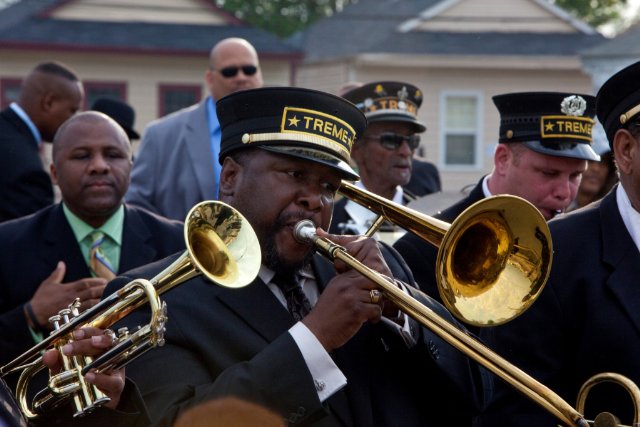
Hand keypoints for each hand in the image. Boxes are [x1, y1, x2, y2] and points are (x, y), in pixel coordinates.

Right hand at [30, 261, 106, 328]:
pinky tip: (103, 312)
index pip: (85, 283)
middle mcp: (72, 297)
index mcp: (68, 288)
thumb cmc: (41, 299)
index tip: (106, 280)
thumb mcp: (48, 284)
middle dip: (102, 290)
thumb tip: (61, 263)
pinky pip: (85, 315)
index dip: (96, 281)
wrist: (33, 315)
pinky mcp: (71, 318)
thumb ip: (57, 273)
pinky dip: (94, 313)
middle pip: (91, 292)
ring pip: (90, 303)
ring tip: (111, 299)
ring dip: (101, 301)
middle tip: (113, 289)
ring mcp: (72, 308)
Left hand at [43, 327, 124, 409]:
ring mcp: (115, 366)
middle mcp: (110, 351)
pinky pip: (112, 379)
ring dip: (99, 356)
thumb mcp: (65, 369)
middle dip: (85, 343)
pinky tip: (89, 376)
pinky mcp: (117, 384)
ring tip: (83, 356)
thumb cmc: (82, 379)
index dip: (86, 331)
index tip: (73, 334)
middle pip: (104, 340)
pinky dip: (100, 378)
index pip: (96, 332)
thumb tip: (48, 354)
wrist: (95, 400)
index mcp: (99, 344)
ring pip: (112, 354)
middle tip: (67, 350)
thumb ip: (56, 362)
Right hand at [303, 230, 391, 350]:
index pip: (365, 272)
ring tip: (371, 313)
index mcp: (341, 280)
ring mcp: (352, 298)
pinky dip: (376, 316)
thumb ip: (348, 285)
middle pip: (374, 280)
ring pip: (377, 296)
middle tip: (378, 300)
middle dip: (380, 290)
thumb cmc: (325, 316)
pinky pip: (376, 309)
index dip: (375, 280)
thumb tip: (366, 284)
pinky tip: (369, 320)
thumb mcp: (333, 292)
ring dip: (378, 306)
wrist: (316, 331)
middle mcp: (347, 286)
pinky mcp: (357, 311)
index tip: (377, 288)